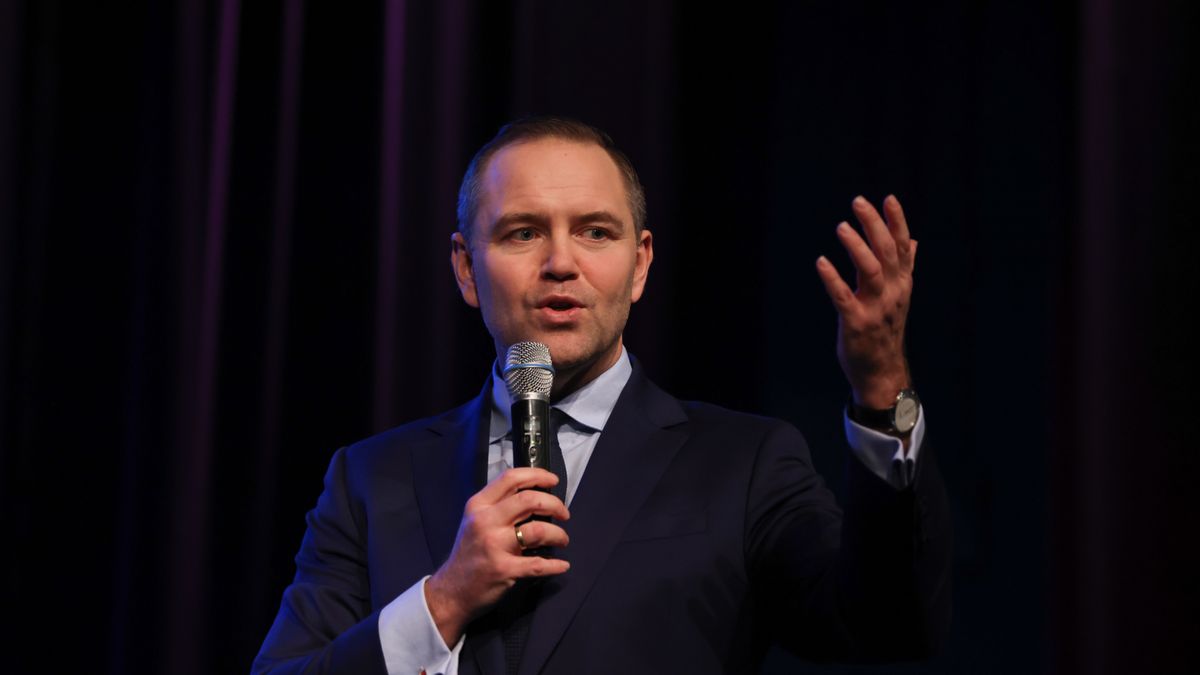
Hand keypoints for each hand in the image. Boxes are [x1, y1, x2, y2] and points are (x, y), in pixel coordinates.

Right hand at [424, 468, 570, 645]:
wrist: (452, 591)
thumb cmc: (468, 554)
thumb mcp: (474, 521)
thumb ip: (498, 505)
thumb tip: (534, 494)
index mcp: (479, 505)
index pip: (511, 478)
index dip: (537, 475)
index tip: (553, 481)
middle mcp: (485, 521)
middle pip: (529, 500)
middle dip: (555, 505)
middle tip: (564, 514)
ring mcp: (494, 545)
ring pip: (538, 529)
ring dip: (558, 534)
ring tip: (562, 539)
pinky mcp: (503, 569)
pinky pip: (537, 564)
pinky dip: (554, 565)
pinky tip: (562, 565)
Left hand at [815, 195, 915, 409]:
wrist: (881, 371)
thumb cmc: (885, 329)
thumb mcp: (899, 296)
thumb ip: (904, 267)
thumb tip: (913, 241)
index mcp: (902, 284)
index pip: (903, 247)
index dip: (897, 222)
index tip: (888, 198)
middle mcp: (893, 293)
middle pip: (887, 252)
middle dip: (874, 225)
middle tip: (858, 202)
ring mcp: (875, 308)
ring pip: (870, 271)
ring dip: (856, 247)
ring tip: (841, 227)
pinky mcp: (856, 323)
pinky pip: (843, 297)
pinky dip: (832, 278)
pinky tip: (820, 262)